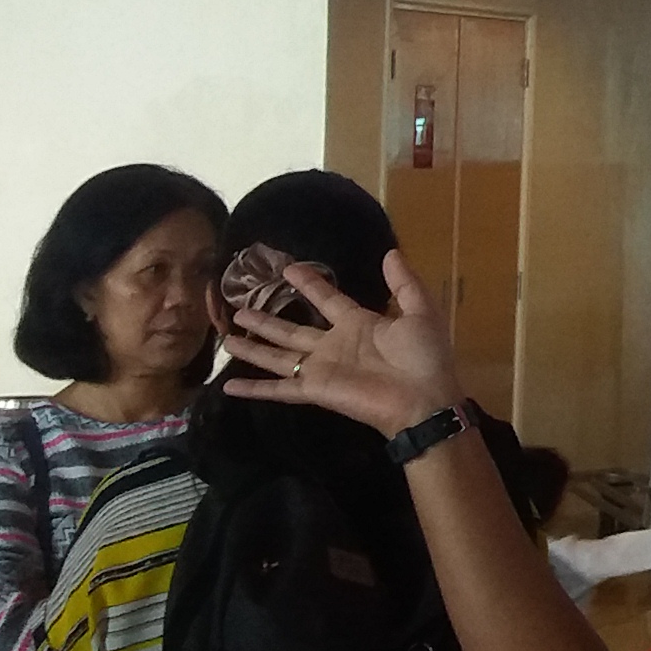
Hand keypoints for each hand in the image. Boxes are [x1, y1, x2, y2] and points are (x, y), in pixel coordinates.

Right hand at [224, 249, 459, 438]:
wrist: (424, 399)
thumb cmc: (424, 357)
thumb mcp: (420, 311)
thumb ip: (404, 283)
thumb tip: (391, 251)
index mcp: (358, 324)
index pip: (327, 299)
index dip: (309, 283)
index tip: (288, 269)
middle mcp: (334, 345)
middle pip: (291, 329)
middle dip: (266, 320)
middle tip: (239, 308)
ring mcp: (322, 369)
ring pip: (278, 355)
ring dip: (253, 348)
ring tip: (226, 337)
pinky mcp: (315, 390)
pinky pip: (279, 388)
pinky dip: (254, 388)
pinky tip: (228, 385)